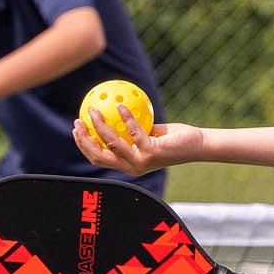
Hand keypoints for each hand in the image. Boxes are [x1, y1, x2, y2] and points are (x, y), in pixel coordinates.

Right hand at [72, 103, 203, 176]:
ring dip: (99, 126)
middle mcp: (131, 167)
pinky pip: (134, 133)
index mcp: (127, 164)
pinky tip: (120, 106)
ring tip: (93, 110)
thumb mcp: (148, 133)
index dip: (83, 145)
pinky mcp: (152, 153)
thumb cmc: (174, 139)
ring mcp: (141, 162)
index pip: (98, 157)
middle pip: (98, 156)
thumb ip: (131, 128)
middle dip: (84, 139)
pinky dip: (126, 118)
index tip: (76, 128)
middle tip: (78, 121)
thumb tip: (112, 109)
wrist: (197, 145)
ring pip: (112, 144)